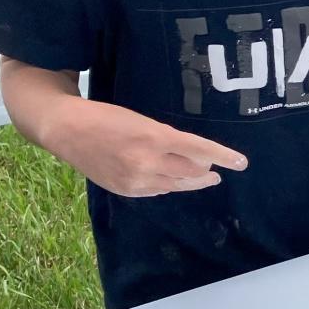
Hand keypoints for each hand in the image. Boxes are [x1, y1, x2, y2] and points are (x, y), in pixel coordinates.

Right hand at [48, 99, 247, 197]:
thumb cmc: (106, 117)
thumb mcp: (142, 121)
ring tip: (205, 178)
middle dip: (207, 171)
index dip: (223, 156)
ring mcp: (136, 180)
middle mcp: (148, 162)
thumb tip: (192, 156)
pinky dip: (168, 185)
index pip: (199, 150)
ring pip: (176, 185)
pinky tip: (173, 181)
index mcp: (155, 138)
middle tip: (218, 170)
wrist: (67, 130)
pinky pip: (156, 191)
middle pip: (191, 172)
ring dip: (192, 181)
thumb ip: (167, 139)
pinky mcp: (125, 190)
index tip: (241, 163)